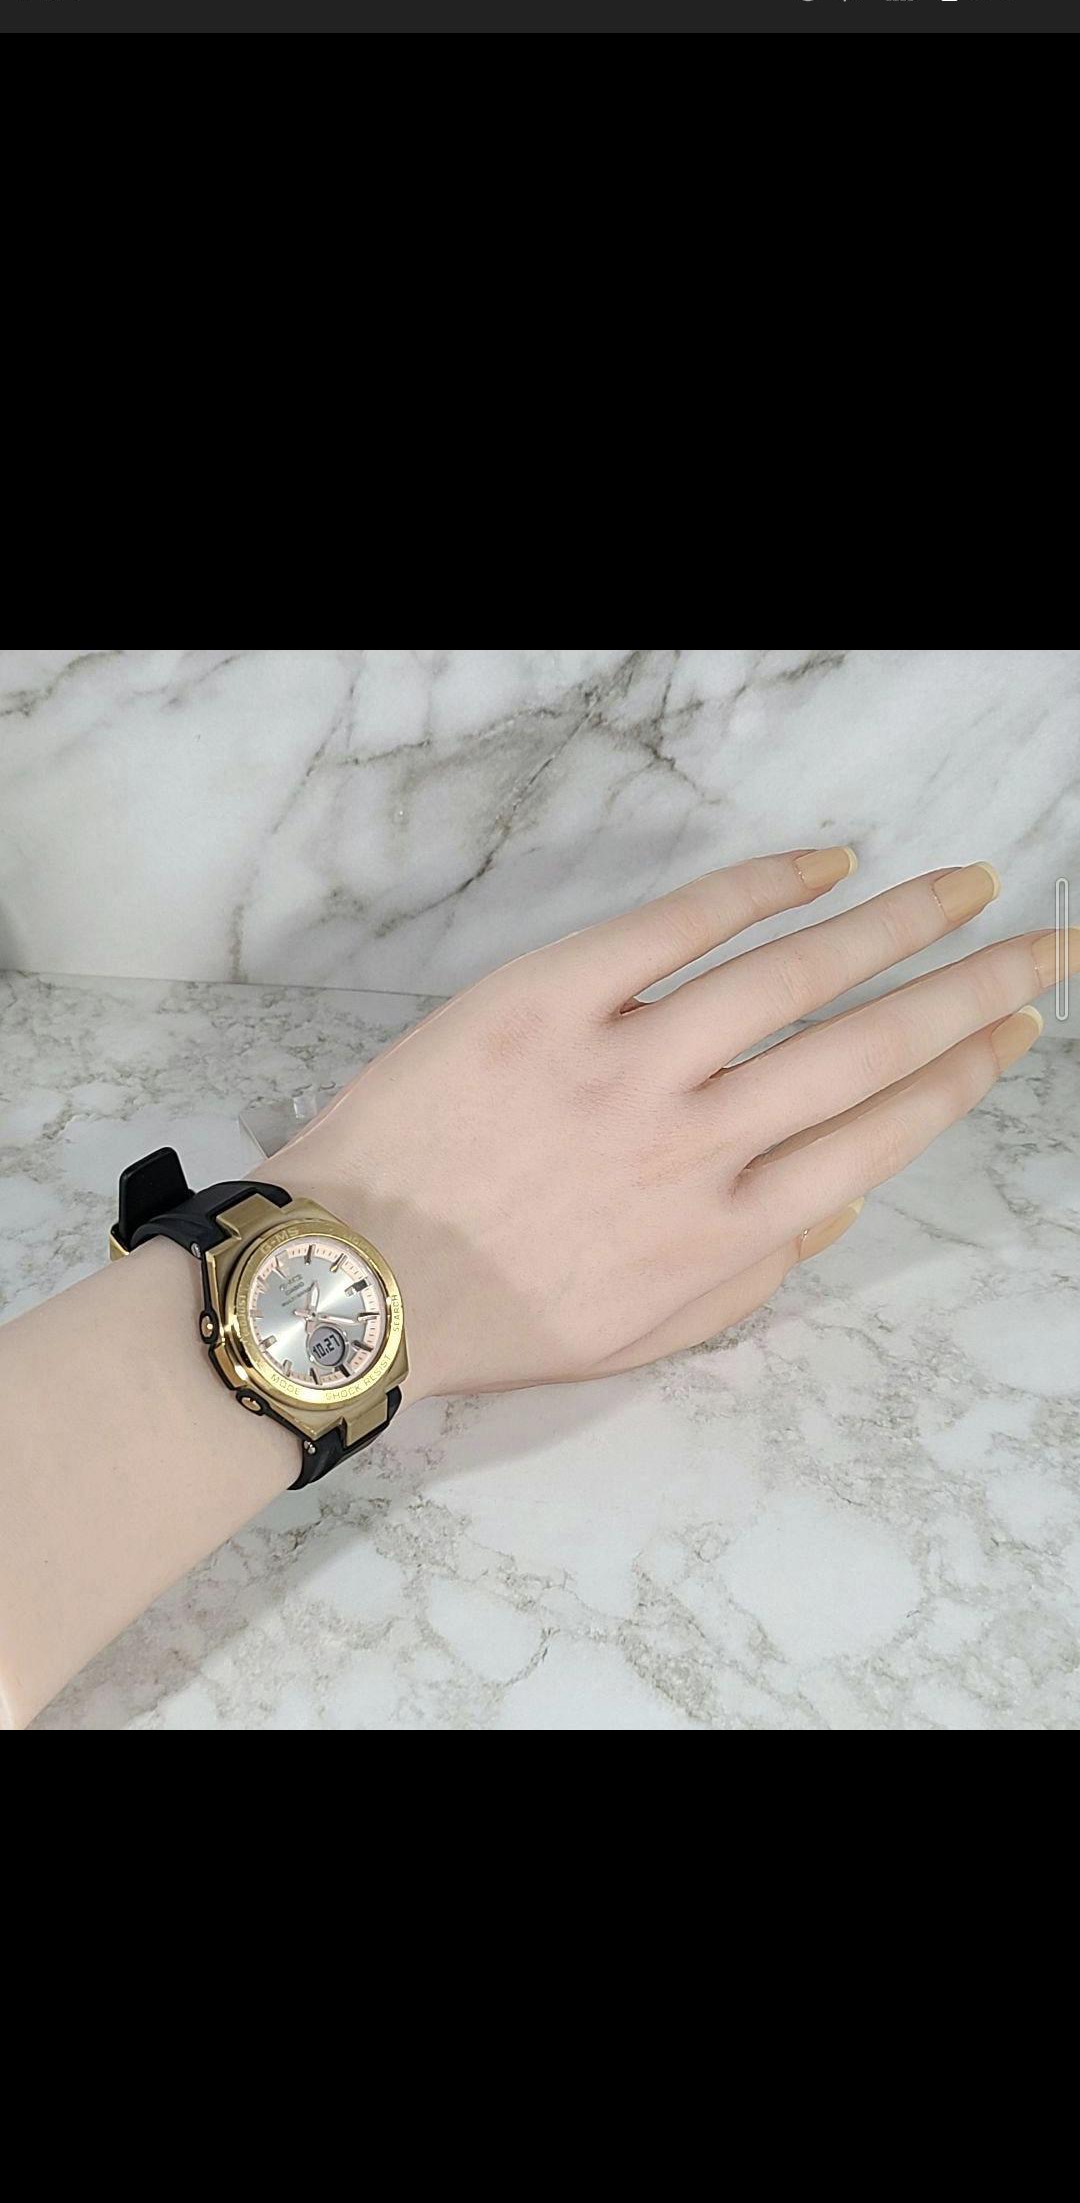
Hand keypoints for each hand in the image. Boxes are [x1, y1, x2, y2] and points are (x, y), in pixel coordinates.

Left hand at [257, 848, 1074, 1406]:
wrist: (346, 1280)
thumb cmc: (494, 1317)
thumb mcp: (643, 1337)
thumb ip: (755, 1274)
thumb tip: (843, 1191)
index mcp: (722, 1231)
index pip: (881, 1133)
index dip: (963, 1075)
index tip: (1017, 1030)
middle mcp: (693, 1146)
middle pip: (870, 1047)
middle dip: (978, 987)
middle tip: (1050, 942)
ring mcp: (622, 1067)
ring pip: (795, 977)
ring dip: (899, 923)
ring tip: (964, 886)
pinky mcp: (546, 1002)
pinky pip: (677, 928)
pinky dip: (762, 888)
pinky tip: (826, 865)